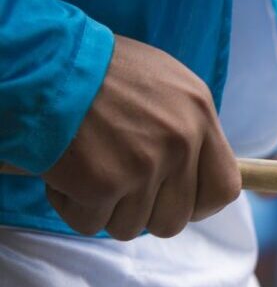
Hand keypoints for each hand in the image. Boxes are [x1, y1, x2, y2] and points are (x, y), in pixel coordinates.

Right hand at [42, 35, 240, 239]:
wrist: (41, 60)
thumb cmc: (99, 69)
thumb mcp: (164, 83)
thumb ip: (187, 126)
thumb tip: (198, 175)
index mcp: (199, 113)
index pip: (223, 188)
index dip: (198, 206)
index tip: (173, 201)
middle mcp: (180, 141)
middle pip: (174, 219)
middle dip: (141, 212)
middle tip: (116, 184)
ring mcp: (144, 165)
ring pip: (130, 227)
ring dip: (103, 208)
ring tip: (87, 168)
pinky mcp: (104, 183)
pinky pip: (90, 222)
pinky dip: (71, 206)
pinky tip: (65, 172)